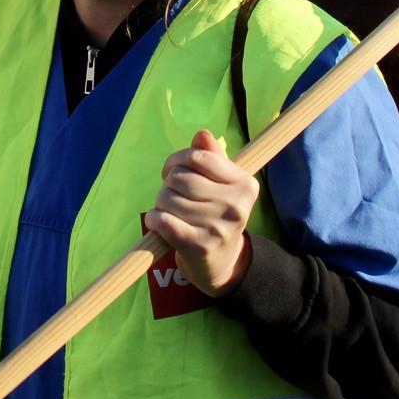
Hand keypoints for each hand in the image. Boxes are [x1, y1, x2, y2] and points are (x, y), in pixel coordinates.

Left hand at [144, 131, 257, 296]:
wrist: (221, 263)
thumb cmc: (216, 216)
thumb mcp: (221, 185)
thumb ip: (212, 158)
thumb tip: (202, 134)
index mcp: (245, 184)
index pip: (198, 157)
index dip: (177, 160)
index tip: (172, 171)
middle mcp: (236, 205)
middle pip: (179, 178)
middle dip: (167, 184)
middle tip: (172, 196)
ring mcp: (218, 227)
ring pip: (167, 198)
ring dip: (160, 204)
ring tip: (170, 212)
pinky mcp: (199, 245)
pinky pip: (162, 220)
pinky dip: (154, 219)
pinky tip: (158, 222)